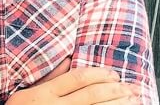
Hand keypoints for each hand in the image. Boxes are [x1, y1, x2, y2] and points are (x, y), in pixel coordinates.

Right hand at [6, 58, 141, 103]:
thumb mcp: (28, 91)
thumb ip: (50, 77)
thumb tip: (68, 59)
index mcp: (44, 93)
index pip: (78, 78)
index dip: (99, 74)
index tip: (112, 74)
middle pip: (93, 93)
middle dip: (115, 88)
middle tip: (128, 86)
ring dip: (119, 102)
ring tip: (132, 98)